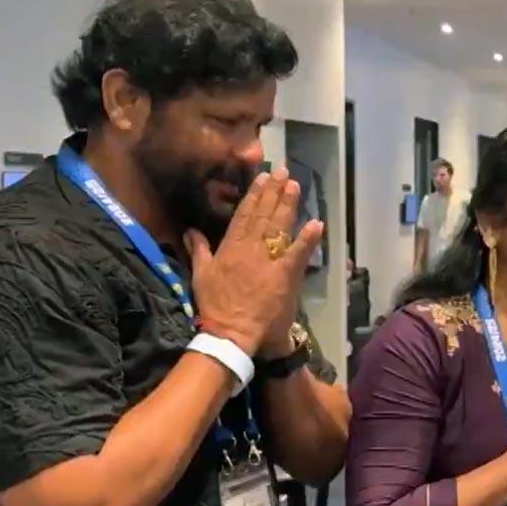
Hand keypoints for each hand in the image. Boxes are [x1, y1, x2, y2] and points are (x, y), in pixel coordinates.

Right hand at [187, 167, 324, 355]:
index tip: (262, 179)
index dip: (254, 195)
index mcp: (231, 247)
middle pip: (264, 215)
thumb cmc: (215, 305)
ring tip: (294, 186)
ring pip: (279, 227)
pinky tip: (316, 223)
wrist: (229, 331)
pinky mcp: (284, 275)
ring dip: (288, 205)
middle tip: (283, 173)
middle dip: (274, 192)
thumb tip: (190, 230)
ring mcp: (268, 260)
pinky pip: (298, 253)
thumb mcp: (200, 274)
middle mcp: (250, 248)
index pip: (244, 215)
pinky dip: (308, 238)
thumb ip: (198, 250)